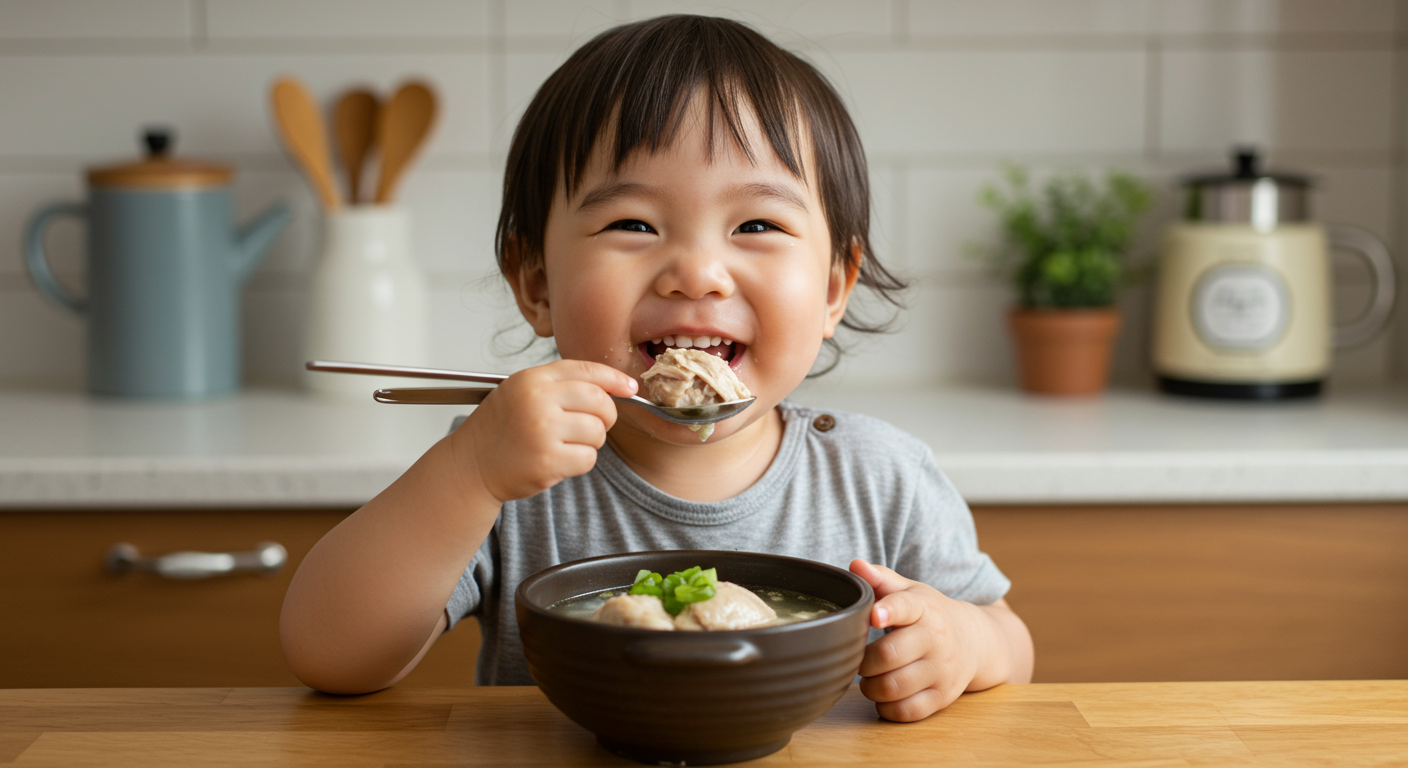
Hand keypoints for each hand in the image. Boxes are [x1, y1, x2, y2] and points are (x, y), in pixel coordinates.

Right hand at [454, 360, 637, 501]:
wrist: (472, 464)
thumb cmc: (501, 428)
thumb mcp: (522, 391)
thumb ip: (560, 384)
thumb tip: (615, 386)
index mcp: (533, 379)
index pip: (587, 371)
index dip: (615, 379)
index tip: (630, 387)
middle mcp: (538, 400)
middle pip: (599, 401)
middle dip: (606, 415)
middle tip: (594, 425)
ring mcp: (543, 431)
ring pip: (597, 432)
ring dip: (590, 442)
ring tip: (564, 444)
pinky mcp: (548, 461)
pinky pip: (588, 458)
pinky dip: (580, 462)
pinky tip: (558, 460)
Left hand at [849, 559, 997, 721]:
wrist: (974, 640)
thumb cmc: (930, 614)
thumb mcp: (910, 591)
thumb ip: (881, 579)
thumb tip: (855, 565)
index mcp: (924, 608)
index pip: (906, 607)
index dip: (888, 610)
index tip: (875, 615)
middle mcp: (936, 638)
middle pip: (889, 655)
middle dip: (863, 661)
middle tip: (860, 659)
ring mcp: (942, 670)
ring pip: (894, 687)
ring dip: (870, 687)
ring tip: (869, 678)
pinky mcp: (943, 697)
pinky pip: (908, 711)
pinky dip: (887, 708)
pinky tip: (885, 697)